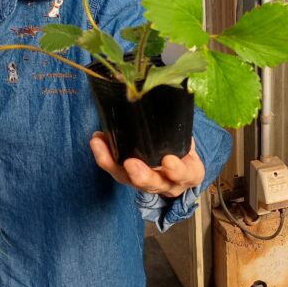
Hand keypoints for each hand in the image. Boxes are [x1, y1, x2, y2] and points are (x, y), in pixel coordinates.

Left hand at [90, 133, 204, 198]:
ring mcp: (146, 184)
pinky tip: (96, 141)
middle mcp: (167, 184)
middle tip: (130, 163)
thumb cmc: (186, 151)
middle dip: (141, 174)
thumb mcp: (191, 143)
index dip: (176, 170)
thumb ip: (183, 131)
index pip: (184, 174)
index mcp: (189, 174)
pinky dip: (104, 157)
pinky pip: (115, 171)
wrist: (181, 170)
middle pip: (152, 184)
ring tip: (99, 144)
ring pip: (128, 179)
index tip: (168, 160)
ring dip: (112, 163)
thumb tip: (170, 102)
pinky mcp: (130, 179)